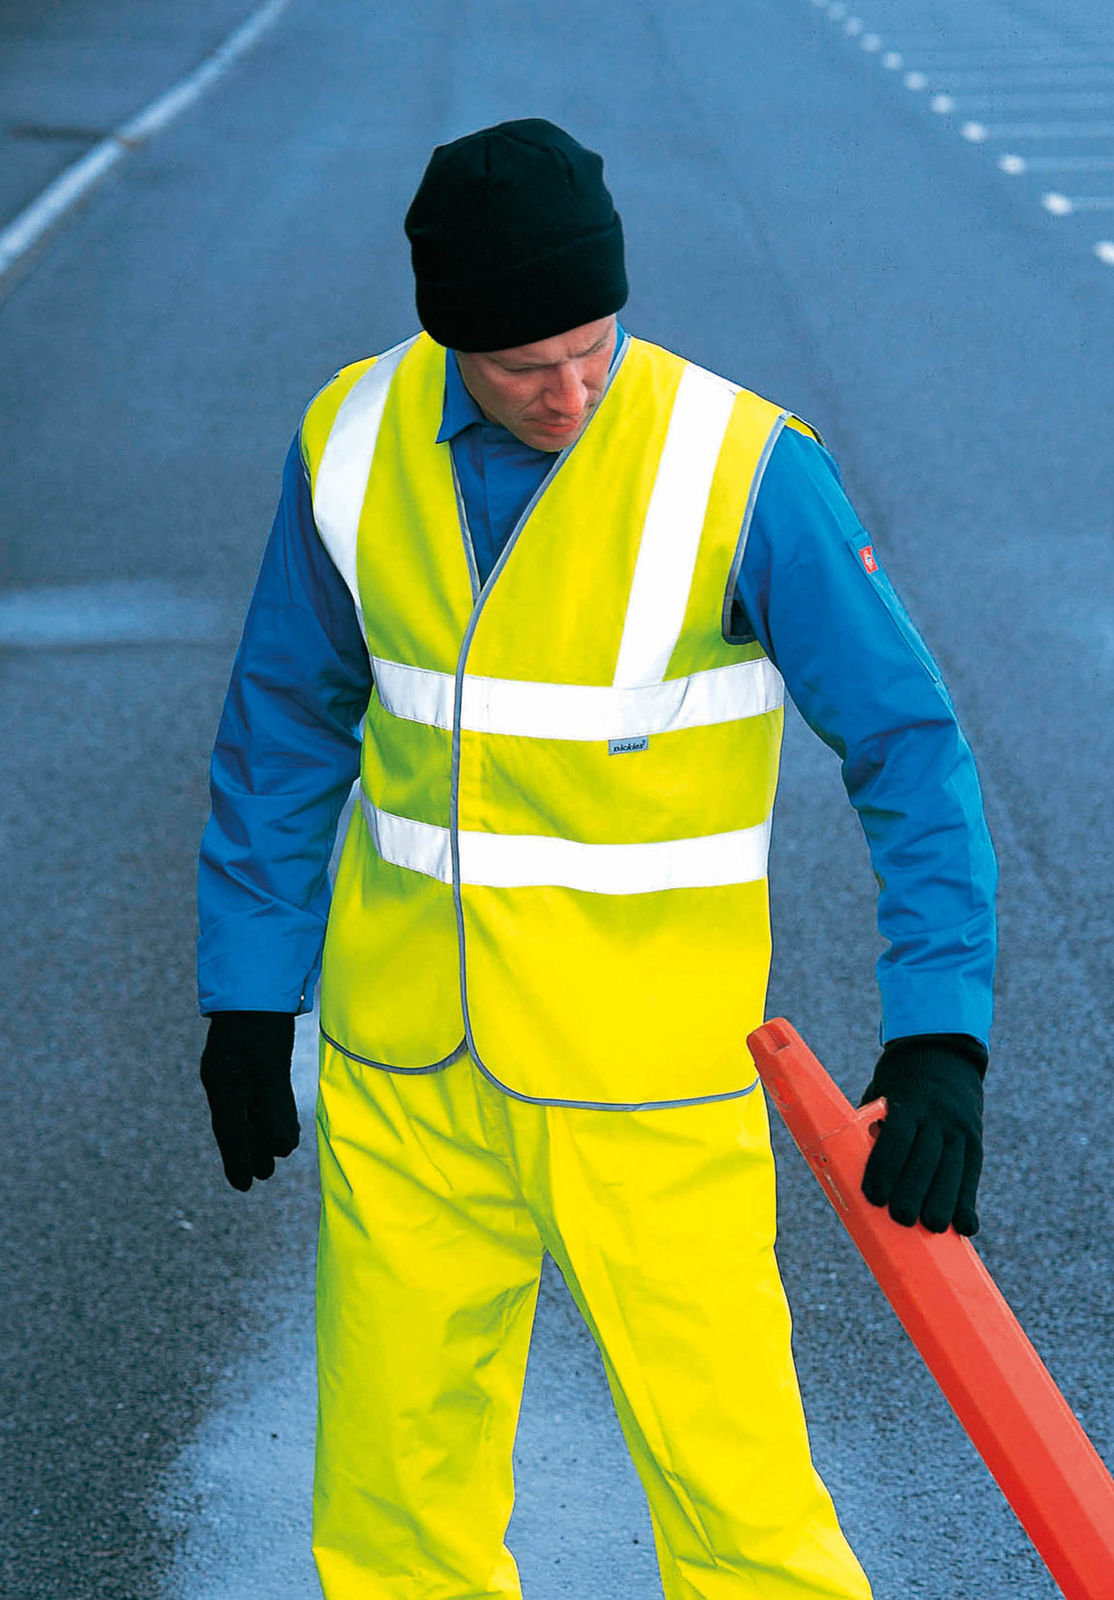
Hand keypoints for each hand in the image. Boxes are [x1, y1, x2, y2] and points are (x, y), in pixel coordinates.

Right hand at [199, 1011, 298, 1190]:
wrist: (255, 977)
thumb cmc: (262, 1020)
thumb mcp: (272, 1063)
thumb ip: (276, 1105)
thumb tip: (283, 1148)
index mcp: (223, 1082)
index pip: (229, 1131)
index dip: (237, 1160)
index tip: (244, 1186)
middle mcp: (223, 1077)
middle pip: (236, 1124)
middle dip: (250, 1150)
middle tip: (263, 1177)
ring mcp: (233, 1066)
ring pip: (246, 1109)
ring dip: (259, 1133)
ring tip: (274, 1156)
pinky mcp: (247, 1055)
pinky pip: (254, 1092)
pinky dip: (266, 1110)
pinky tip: (278, 1119)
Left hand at [859, 1034, 985, 1234]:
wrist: (943, 1053)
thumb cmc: (899, 1082)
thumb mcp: (881, 1093)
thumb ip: (873, 1127)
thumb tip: (859, 1165)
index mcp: (908, 1103)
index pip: (896, 1138)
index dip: (885, 1168)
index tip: (875, 1197)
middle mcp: (937, 1116)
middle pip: (926, 1159)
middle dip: (913, 1191)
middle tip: (900, 1219)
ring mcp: (959, 1128)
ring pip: (953, 1170)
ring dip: (943, 1202)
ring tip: (932, 1227)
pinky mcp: (975, 1140)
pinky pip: (972, 1175)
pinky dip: (968, 1202)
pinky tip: (966, 1228)